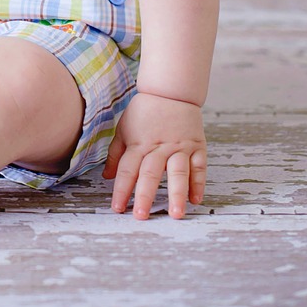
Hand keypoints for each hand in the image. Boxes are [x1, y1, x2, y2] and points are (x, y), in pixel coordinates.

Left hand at [103, 91, 206, 219]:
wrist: (170, 90)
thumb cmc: (144, 111)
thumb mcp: (124, 128)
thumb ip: (116, 153)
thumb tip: (107, 176)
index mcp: (139, 143)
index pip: (127, 170)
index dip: (121, 190)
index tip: (117, 208)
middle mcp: (159, 147)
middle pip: (150, 173)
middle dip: (145, 195)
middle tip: (141, 216)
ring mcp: (179, 147)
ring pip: (178, 172)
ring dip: (177, 194)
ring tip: (176, 214)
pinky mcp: (196, 146)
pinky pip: (199, 167)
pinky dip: (198, 183)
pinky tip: (196, 200)